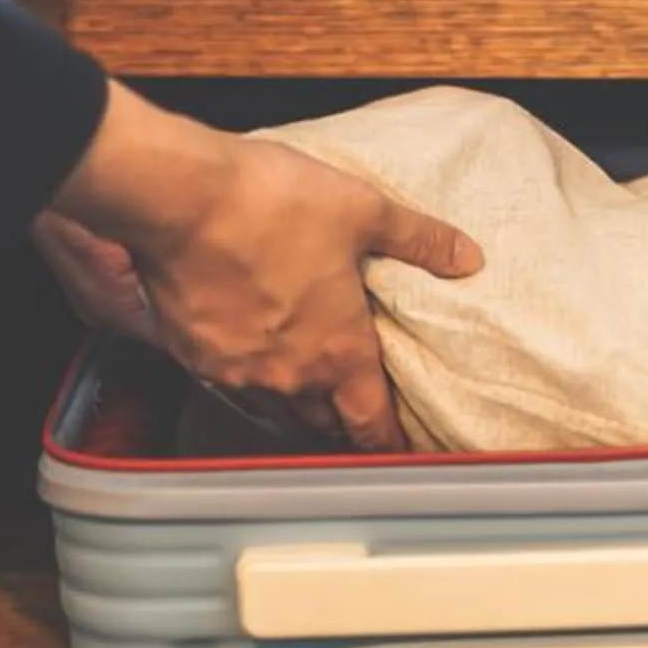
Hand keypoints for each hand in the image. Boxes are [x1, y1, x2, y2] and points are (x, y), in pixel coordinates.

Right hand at [38, 85, 481, 451]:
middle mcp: (288, 376)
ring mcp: (237, 372)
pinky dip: (249, 379)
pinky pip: (230, 384)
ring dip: (297, 406)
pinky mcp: (193, 355)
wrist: (181, 199)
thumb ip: (420, 240)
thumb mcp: (364, 212)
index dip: (390, 441)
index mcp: (337, 352)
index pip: (370, 424)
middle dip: (344, 423)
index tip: (401, 448)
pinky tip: (254, 355)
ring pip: (275, 409)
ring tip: (311, 390)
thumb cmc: (273, 205)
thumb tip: (466, 256)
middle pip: (323, 424)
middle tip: (359, 414)